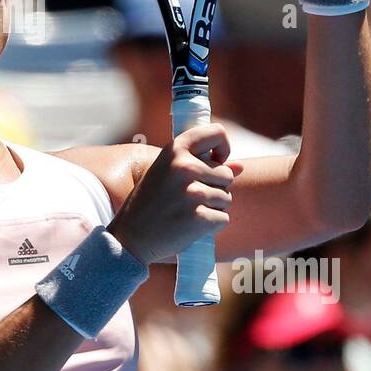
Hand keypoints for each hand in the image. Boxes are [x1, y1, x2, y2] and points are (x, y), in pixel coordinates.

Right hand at [108, 124, 240, 266]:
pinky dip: (211, 225)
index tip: (217, 161)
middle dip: (215, 188)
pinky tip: (190, 226)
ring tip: (185, 212)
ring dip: (212, 208)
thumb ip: (202, 166)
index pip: (217, 133)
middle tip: (188, 198)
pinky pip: (223, 219)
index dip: (223, 147)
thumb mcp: (168, 175)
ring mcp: (193, 193)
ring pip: (226, 198)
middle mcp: (184, 167)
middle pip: (226, 175)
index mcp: (175, 149)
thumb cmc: (150, 202)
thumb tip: (240, 167)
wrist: (130, 237)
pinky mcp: (199, 217)